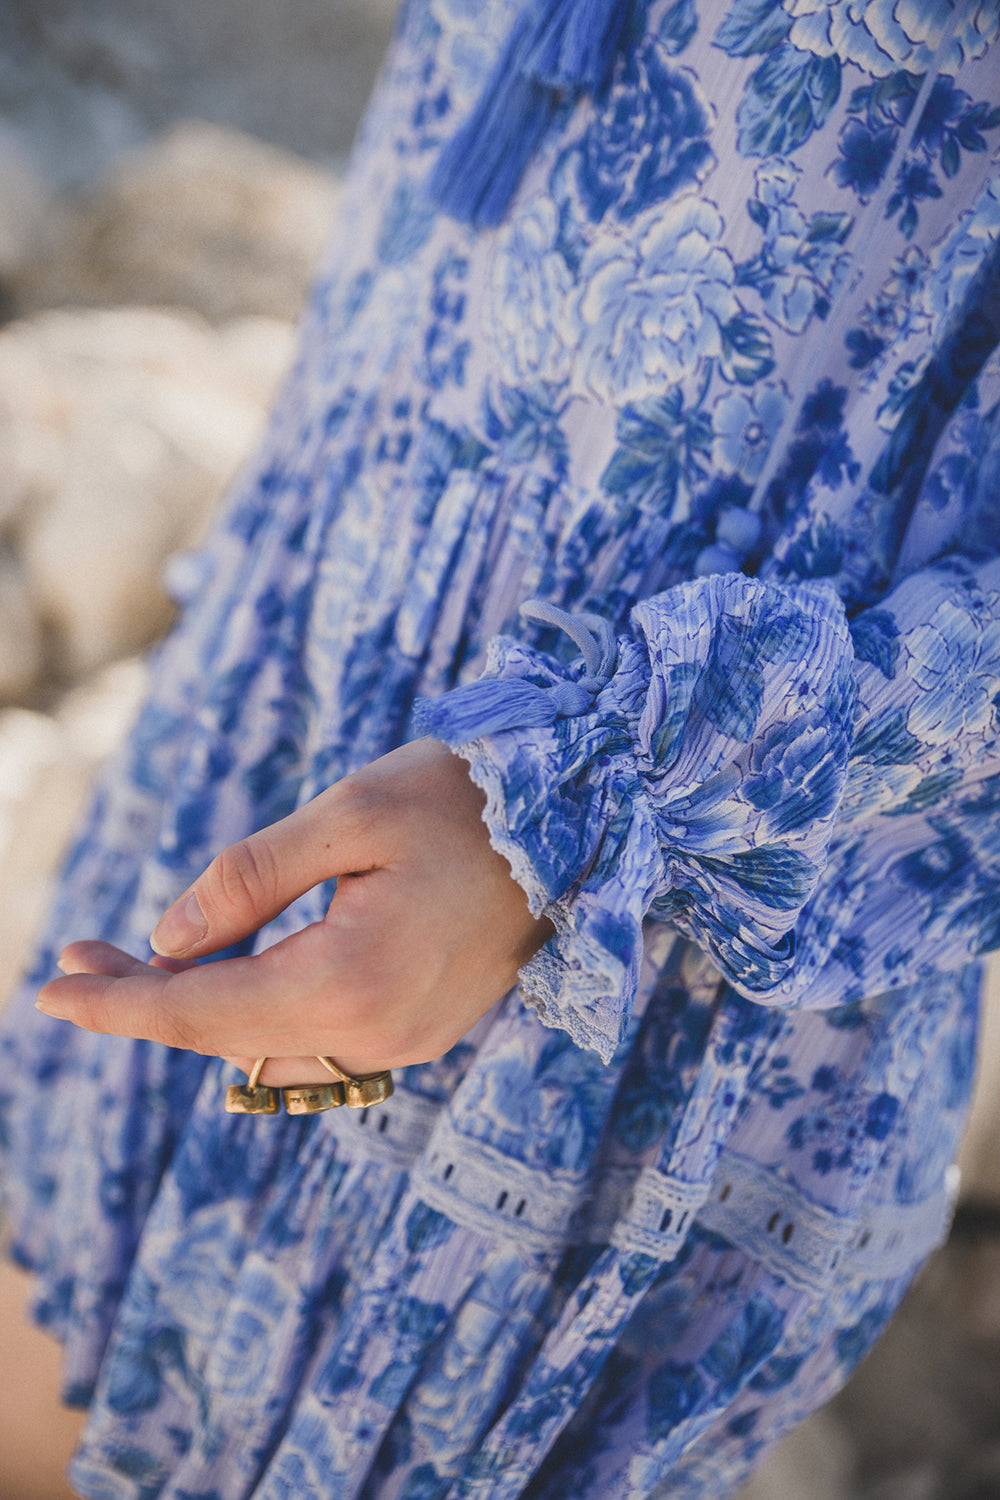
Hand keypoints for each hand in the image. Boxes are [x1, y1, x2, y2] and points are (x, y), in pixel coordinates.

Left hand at [37, 739, 552, 1084]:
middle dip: (145, 1001)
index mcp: (352, 980)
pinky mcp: (421, 1031)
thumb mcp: (348, 814)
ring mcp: (405, 1042)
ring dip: (200, 1010)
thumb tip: (169, 936)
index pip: (203, 1009)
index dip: (118, 1003)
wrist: (577, 822)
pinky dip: (257, 1013)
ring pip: (268, 1047)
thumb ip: (250, 876)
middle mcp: (378, 1034)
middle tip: (80, 955)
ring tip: (137, 959)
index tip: (49, 988)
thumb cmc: (463, 800)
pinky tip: (228, 969)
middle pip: (226, 1038)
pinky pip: (315, 1041)